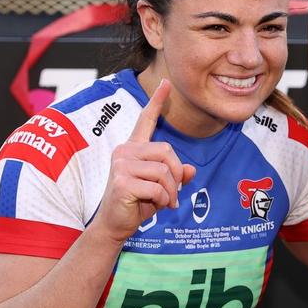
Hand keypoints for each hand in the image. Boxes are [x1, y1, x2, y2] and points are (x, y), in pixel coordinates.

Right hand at [92, 79, 196, 243]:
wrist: (115, 224)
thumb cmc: (137, 203)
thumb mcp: (162, 188)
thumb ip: (176, 176)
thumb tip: (191, 170)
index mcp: (134, 148)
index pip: (146, 120)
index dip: (158, 102)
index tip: (167, 83)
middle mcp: (125, 151)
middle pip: (167, 151)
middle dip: (176, 176)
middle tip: (172, 194)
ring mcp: (121, 164)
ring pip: (164, 171)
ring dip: (171, 191)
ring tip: (164, 202)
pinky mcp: (121, 180)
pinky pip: (157, 187)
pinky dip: (162, 200)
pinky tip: (154, 205)